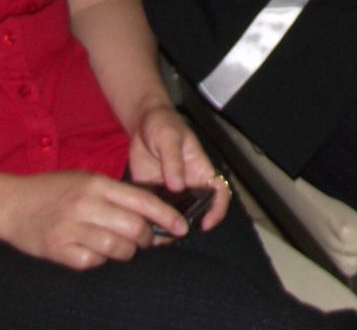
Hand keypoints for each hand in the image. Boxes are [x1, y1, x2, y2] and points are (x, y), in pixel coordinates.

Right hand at [0, 169, 184, 269]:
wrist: (9, 203)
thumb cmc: (51, 190)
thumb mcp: (85, 180)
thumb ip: (115, 194)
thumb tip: (148, 211)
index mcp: (96, 184)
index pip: (141, 200)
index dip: (165, 216)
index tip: (181, 227)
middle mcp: (86, 204)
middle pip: (133, 228)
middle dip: (147, 239)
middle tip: (146, 240)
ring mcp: (71, 228)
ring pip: (117, 248)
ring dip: (126, 252)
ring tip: (123, 248)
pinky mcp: (58, 249)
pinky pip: (92, 262)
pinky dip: (99, 260)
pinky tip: (94, 252)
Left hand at [125, 104, 228, 232]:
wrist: (141, 121)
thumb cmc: (163, 123)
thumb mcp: (169, 137)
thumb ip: (173, 160)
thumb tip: (178, 186)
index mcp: (200, 170)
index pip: (219, 193)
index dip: (217, 210)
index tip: (205, 223)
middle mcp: (188, 184)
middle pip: (195, 211)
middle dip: (186, 226)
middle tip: (172, 234)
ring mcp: (170, 191)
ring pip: (173, 216)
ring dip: (165, 227)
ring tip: (152, 234)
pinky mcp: (152, 193)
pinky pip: (153, 211)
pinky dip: (148, 221)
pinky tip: (138, 225)